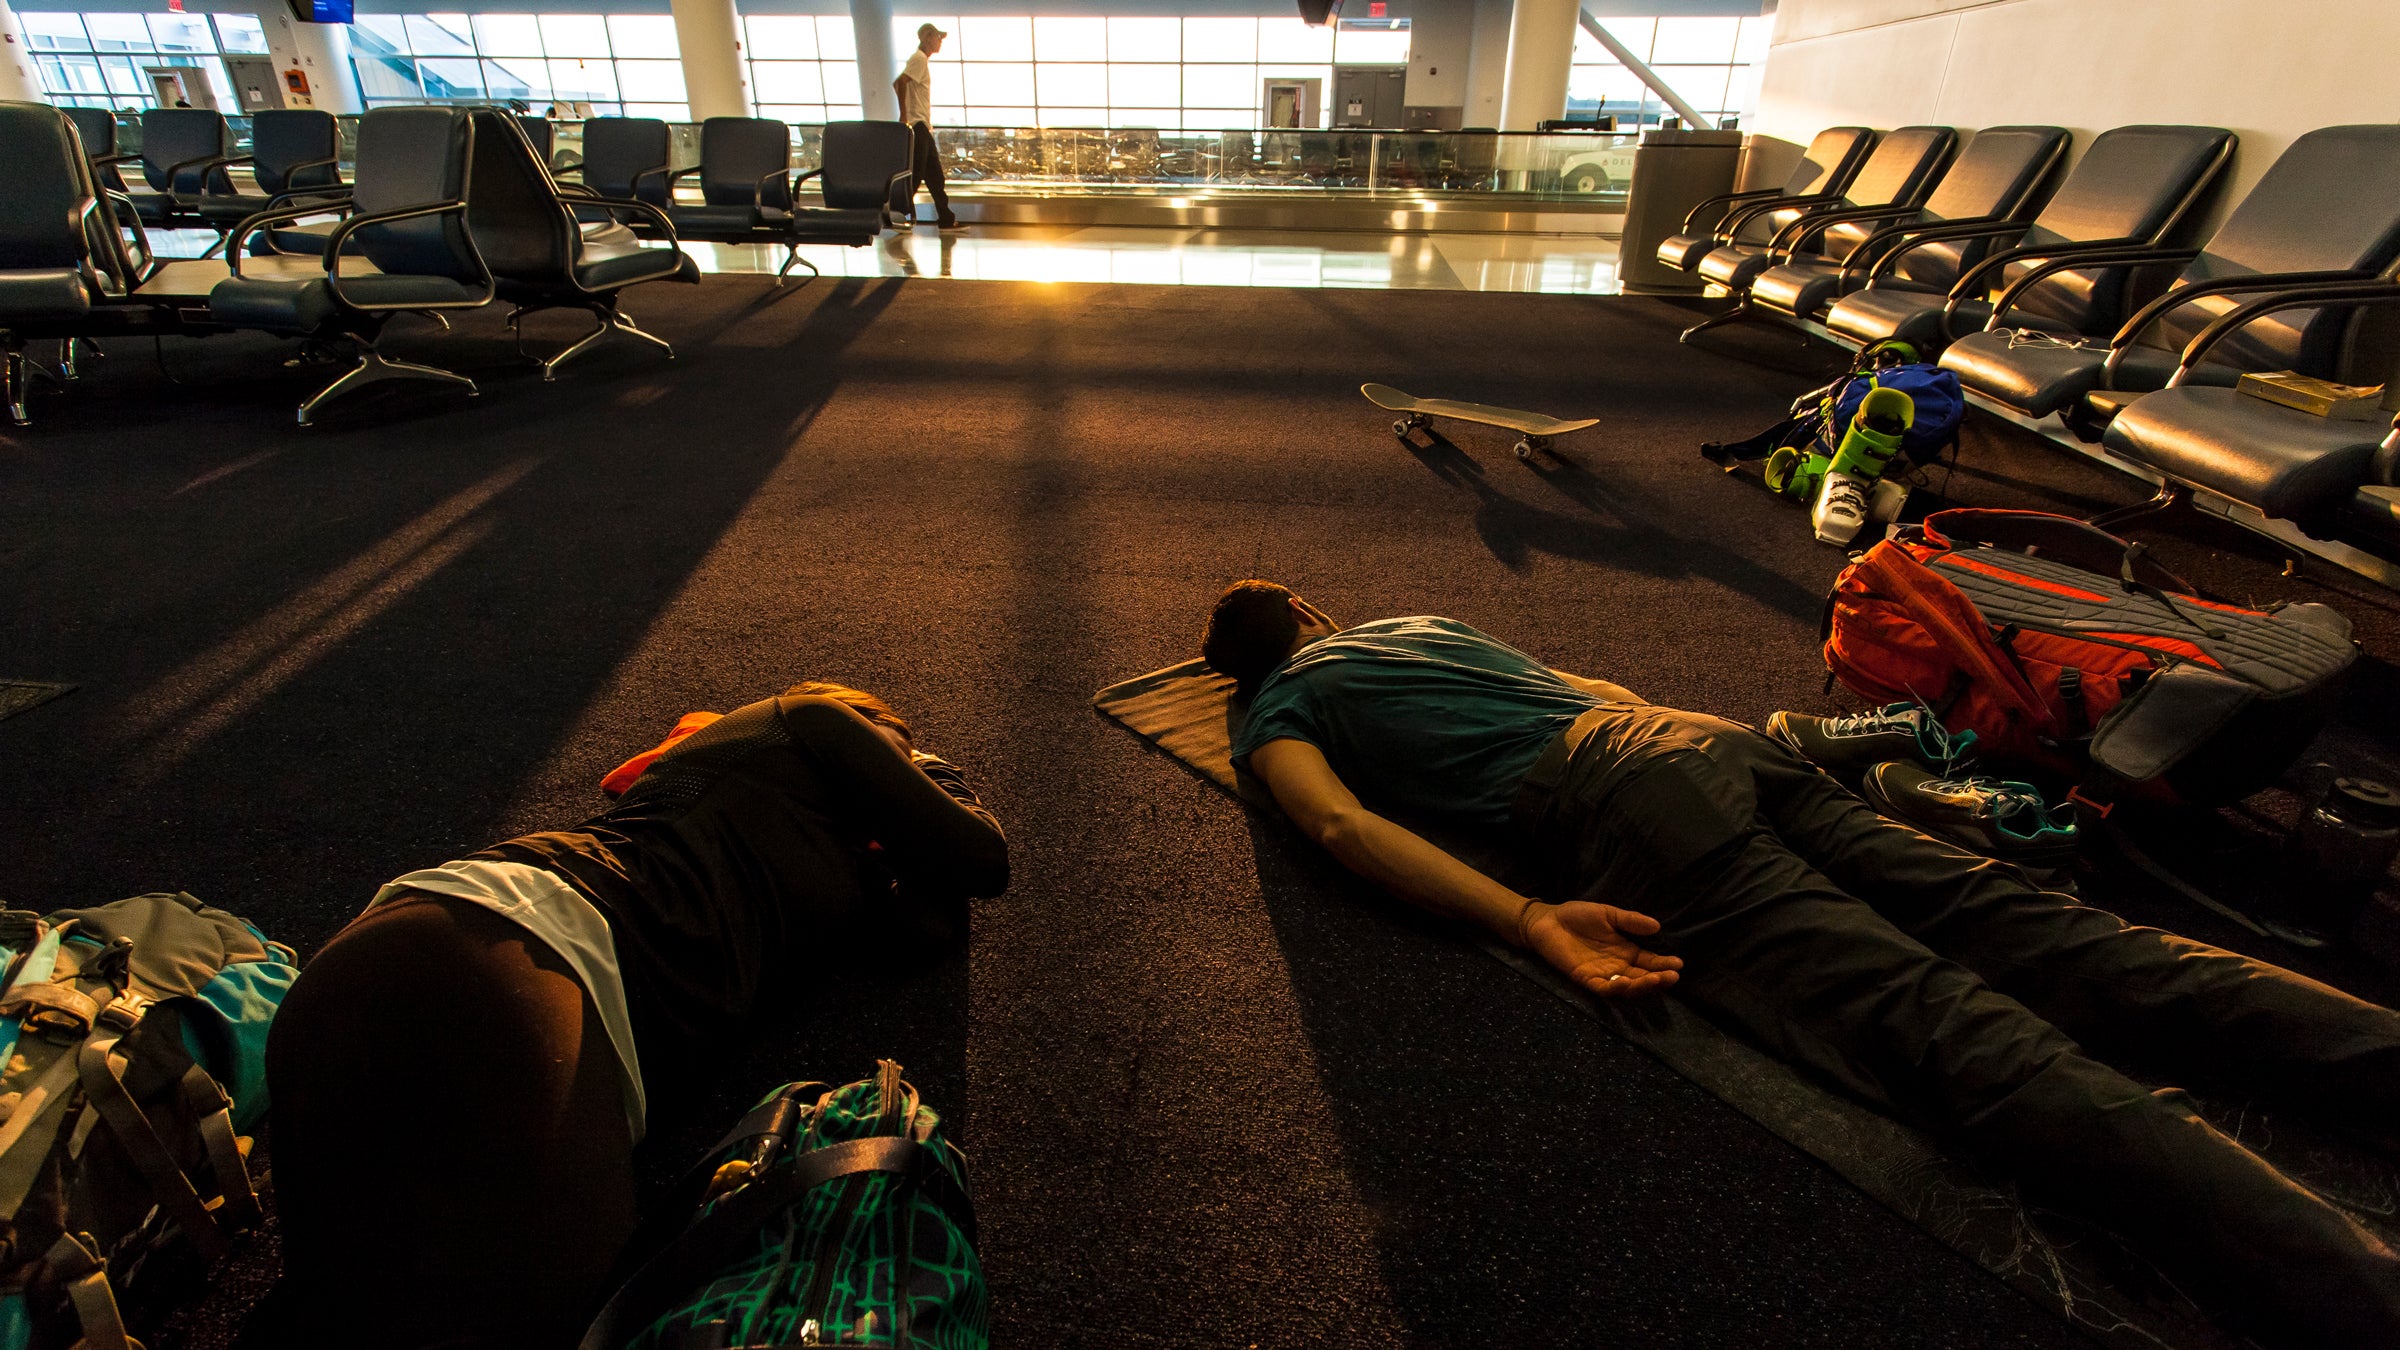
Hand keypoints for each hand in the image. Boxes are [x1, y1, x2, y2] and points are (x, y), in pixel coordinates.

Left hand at [1520, 901, 1682, 998]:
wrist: (1548, 920)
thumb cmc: (1578, 916)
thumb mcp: (1608, 914)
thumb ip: (1630, 921)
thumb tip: (1657, 926)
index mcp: (1626, 951)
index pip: (1650, 962)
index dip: (1664, 964)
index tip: (1679, 964)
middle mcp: (1617, 966)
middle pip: (1642, 978)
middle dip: (1659, 979)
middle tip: (1673, 976)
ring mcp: (1602, 974)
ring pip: (1626, 987)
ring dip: (1641, 986)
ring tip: (1655, 979)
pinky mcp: (1585, 979)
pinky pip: (1602, 988)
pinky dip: (1614, 988)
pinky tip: (1624, 981)